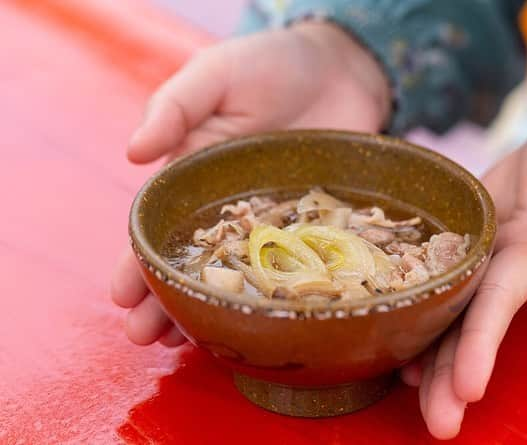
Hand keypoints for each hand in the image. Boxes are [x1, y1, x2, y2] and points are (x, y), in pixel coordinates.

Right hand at [111, 23, 389, 344]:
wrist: (339, 67)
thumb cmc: (269, 65)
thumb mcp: (215, 75)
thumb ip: (176, 108)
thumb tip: (133, 152)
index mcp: (195, 174)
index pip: (159, 226)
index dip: (137, 261)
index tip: (122, 297)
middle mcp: (229, 206)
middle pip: (192, 260)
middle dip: (164, 299)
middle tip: (145, 338)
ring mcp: (273, 219)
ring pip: (237, 273)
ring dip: (209, 307)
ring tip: (185, 344)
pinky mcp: (314, 222)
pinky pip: (294, 264)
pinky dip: (276, 293)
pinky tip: (261, 321)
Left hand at [401, 114, 526, 438]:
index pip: (500, 303)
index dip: (482, 343)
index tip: (469, 388)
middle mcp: (503, 271)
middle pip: (473, 329)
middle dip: (456, 377)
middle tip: (440, 425)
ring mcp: (481, 268)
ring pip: (454, 322)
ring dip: (437, 366)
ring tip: (418, 404)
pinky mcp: (463, 256)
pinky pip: (440, 297)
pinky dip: (421, 328)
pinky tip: (401, 356)